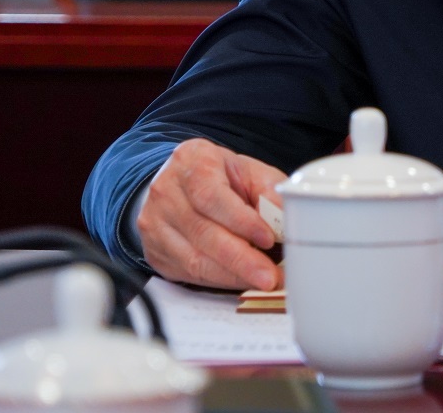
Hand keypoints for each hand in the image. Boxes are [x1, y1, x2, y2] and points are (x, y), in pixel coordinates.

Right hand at [137, 138, 286, 290]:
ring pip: (194, 258)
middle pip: (203, 232)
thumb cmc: (222, 176)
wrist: (183, 183)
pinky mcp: (155, 251)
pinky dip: (220, 280)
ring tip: (263, 281)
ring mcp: (156, 224)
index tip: (268, 238)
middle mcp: (166, 191)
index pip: (212, 196)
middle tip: (270, 276)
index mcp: (192, 161)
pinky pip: (188, 272)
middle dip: (241, 259)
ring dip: (233, 275)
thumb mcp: (250, 171)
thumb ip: (270, 190)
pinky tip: (242, 281)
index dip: (241, 221)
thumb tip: (286, 215)